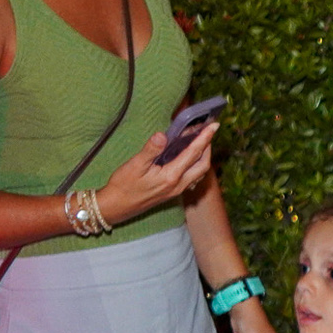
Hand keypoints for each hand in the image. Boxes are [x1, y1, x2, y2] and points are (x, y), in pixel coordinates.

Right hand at [98, 123, 217, 224]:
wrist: (118, 206)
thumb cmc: (124, 185)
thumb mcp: (135, 165)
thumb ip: (151, 150)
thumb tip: (163, 135)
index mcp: (172, 176)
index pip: (193, 153)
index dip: (205, 138)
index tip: (214, 125)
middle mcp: (179, 185)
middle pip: (203, 165)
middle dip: (208, 147)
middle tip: (208, 131)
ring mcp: (178, 190)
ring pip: (199, 173)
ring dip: (204, 157)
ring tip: (201, 141)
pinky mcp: (173, 192)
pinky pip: (192, 178)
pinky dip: (196, 165)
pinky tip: (189, 157)